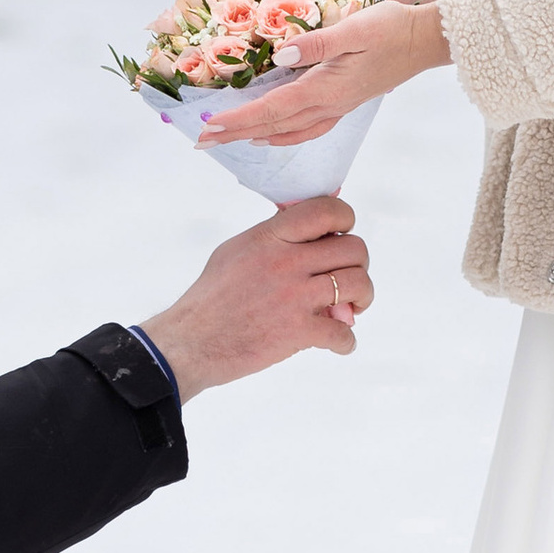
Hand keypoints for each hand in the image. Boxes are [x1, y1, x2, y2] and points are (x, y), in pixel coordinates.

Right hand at [139, 196, 373, 398]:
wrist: (191, 342)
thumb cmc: (211, 297)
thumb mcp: (237, 250)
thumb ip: (273, 237)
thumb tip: (310, 234)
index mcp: (270, 237)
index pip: (328, 210)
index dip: (345, 220)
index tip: (343, 235)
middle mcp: (286, 261)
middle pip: (353, 249)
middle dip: (358, 264)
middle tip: (348, 279)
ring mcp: (295, 296)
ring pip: (357, 285)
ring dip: (361, 298)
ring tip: (351, 308)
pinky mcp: (298, 331)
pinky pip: (344, 333)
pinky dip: (346, 341)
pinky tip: (338, 342)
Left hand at [194, 0, 448, 148]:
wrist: (425, 41)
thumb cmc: (391, 27)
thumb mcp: (355, 27)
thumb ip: (317, 43)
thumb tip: (281, 56)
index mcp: (326, 87)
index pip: (272, 108)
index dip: (239, 119)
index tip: (209, 126)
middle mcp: (329, 104)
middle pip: (273, 125)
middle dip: (235, 134)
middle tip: (201, 142)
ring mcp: (338, 106)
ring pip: (288, 131)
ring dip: (255, 136)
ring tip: (228, 141)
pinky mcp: (345, 102)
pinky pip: (307, 128)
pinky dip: (283, 134)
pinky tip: (272, 133)